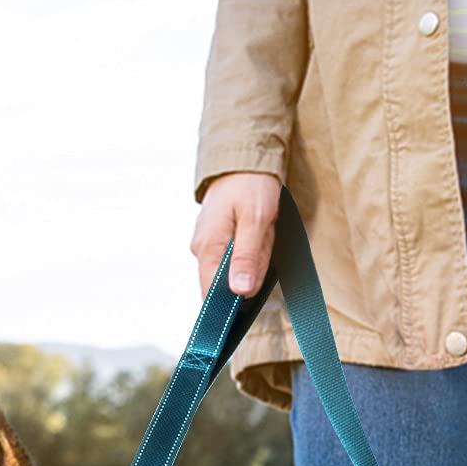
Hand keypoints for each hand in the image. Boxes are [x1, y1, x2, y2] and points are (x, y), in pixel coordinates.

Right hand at [191, 172, 282, 298]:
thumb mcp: (255, 221)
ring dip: (256, 256)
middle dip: (254, 269)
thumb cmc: (250, 185)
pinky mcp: (218, 240)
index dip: (232, 304)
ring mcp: (209, 244)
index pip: (211, 295)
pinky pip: (239, 256)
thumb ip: (247, 258)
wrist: (243, 161)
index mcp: (208, 247)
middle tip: (264, 240)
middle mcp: (203, 249)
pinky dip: (254, 248)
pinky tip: (258, 230)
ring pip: (238, 269)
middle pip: (231, 283)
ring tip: (262, 231)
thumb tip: (240, 291)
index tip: (251, 295)